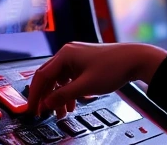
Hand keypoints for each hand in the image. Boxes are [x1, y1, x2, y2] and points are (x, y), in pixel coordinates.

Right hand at [27, 42, 166, 118]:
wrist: (134, 59)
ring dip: (58, 96)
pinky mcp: (83, 62)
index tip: (33, 109)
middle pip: (48, 77)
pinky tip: (72, 103)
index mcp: (65, 55)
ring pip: (59, 79)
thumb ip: (63, 95)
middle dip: (45, 96)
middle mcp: (67, 54)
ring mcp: (76, 57)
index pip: (41, 76)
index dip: (35, 94)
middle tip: (42, 112)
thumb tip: (47, 103)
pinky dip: (68, 91)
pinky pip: (69, 78)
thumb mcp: (85, 86)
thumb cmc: (113, 67)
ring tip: (61, 113)